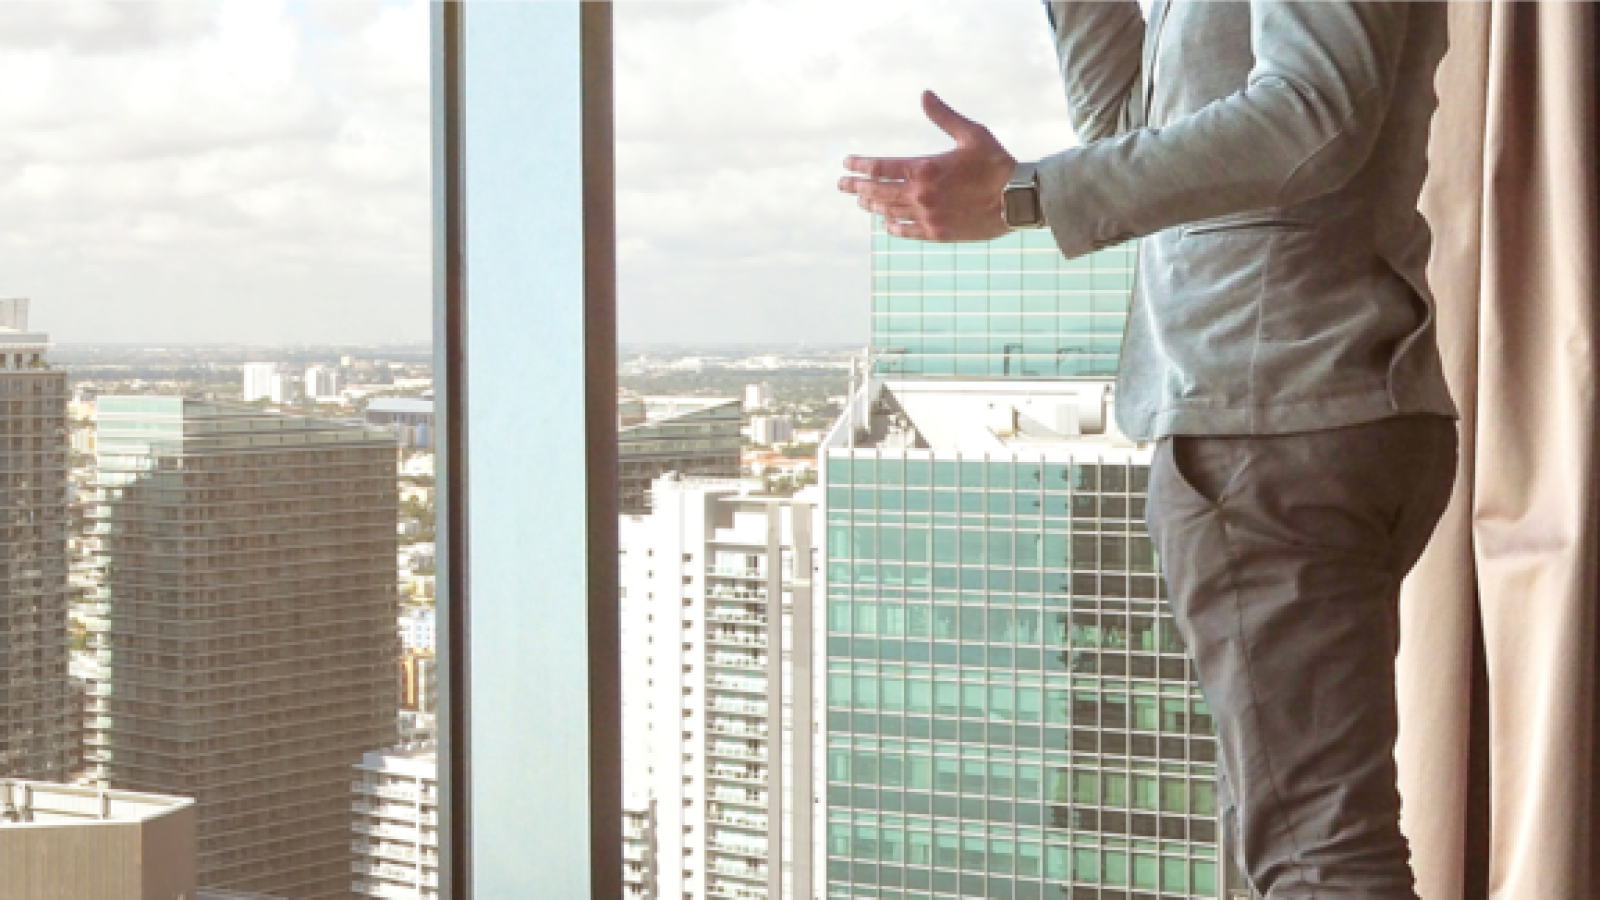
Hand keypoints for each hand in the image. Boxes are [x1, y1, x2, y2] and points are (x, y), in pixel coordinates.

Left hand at [838, 90, 1016, 241]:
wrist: (1017, 199)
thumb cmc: (996, 163)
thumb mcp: (971, 133)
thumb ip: (943, 116)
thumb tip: (924, 94)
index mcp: (924, 168)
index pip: (879, 167)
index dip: (859, 166)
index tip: (846, 164)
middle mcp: (920, 194)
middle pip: (877, 192)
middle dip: (856, 187)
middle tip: (841, 186)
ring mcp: (927, 216)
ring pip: (889, 212)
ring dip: (872, 206)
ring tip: (861, 202)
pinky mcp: (937, 233)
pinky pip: (907, 231)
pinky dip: (893, 227)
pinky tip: (886, 224)